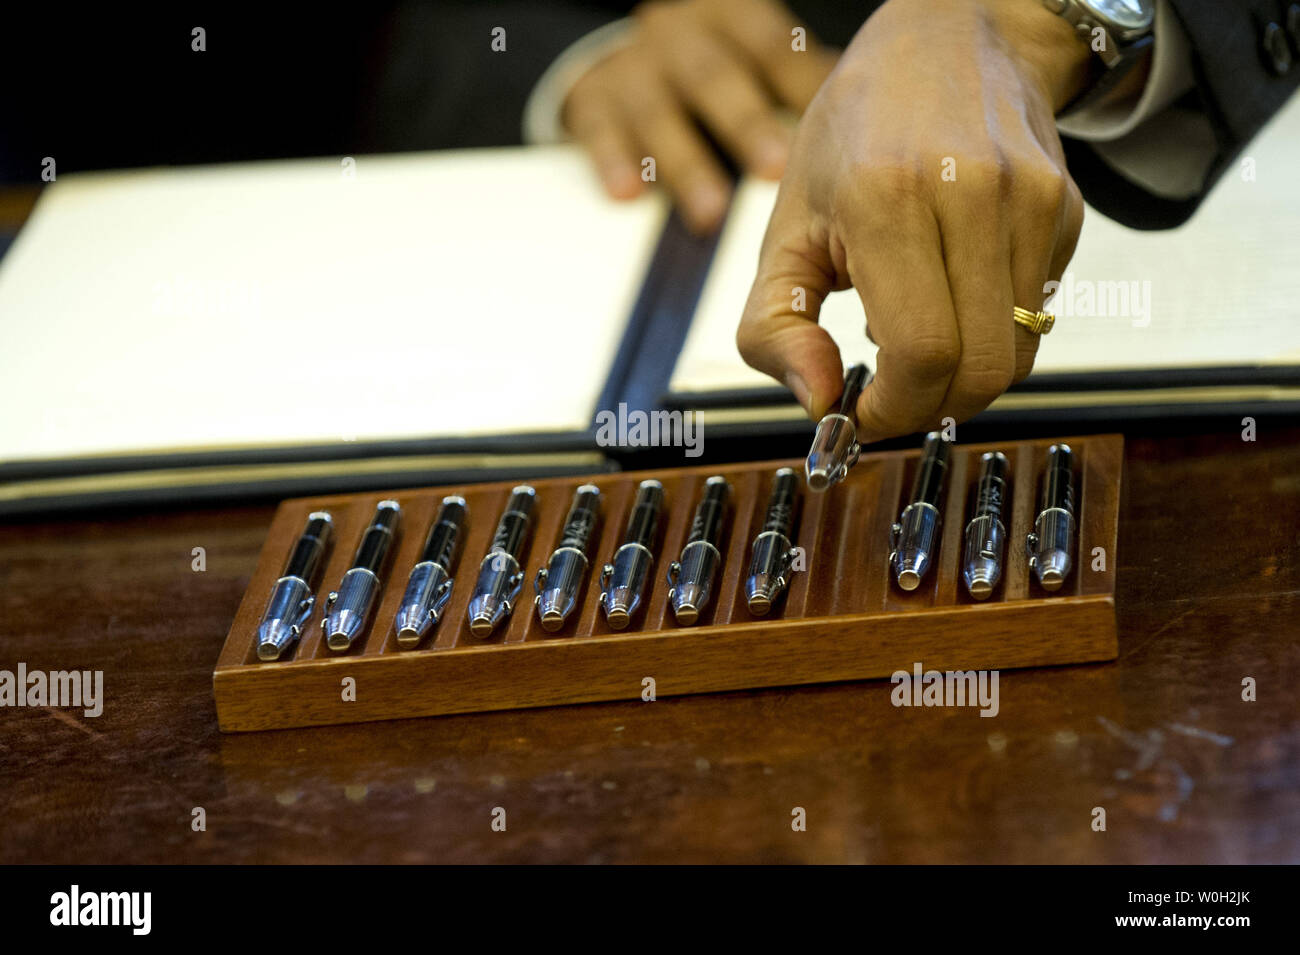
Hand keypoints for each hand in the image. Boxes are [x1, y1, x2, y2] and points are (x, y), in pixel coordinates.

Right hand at [563, 0, 838, 231]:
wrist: (621, 53)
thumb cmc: (713, 65)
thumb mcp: (758, 59)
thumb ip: (802, 90)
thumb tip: (878, 131)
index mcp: (736, 25)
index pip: (774, 52)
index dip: (800, 89)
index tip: (833, 134)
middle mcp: (686, 42)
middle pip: (718, 80)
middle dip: (746, 125)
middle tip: (775, 171)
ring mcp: (638, 73)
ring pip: (661, 112)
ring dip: (686, 164)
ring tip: (710, 213)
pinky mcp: (594, 105)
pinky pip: (600, 132)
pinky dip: (613, 162)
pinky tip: (627, 195)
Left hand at [736, 0, 1091, 439]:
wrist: (949, 38)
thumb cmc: (853, 135)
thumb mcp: (785, 228)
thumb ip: (775, 327)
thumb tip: (817, 406)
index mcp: (886, 199)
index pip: (920, 352)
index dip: (894, 409)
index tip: (864, 415)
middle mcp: (970, 194)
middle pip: (981, 369)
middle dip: (933, 408)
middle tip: (895, 395)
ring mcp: (1031, 199)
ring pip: (1020, 352)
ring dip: (966, 373)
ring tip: (920, 333)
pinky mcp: (1066, 206)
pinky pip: (1041, 312)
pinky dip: (996, 328)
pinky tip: (957, 288)